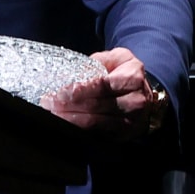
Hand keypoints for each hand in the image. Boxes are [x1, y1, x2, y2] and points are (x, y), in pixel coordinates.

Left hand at [40, 47, 164, 139]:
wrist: (146, 93)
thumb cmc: (125, 73)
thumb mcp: (116, 58)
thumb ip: (95, 62)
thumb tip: (70, 72)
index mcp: (132, 78)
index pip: (100, 85)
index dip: (77, 90)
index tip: (58, 92)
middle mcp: (135, 101)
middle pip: (95, 105)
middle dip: (68, 105)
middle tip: (48, 103)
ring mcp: (131, 120)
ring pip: (95, 122)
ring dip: (71, 119)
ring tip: (53, 113)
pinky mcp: (125, 134)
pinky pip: (99, 134)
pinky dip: (80, 129)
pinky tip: (67, 125)